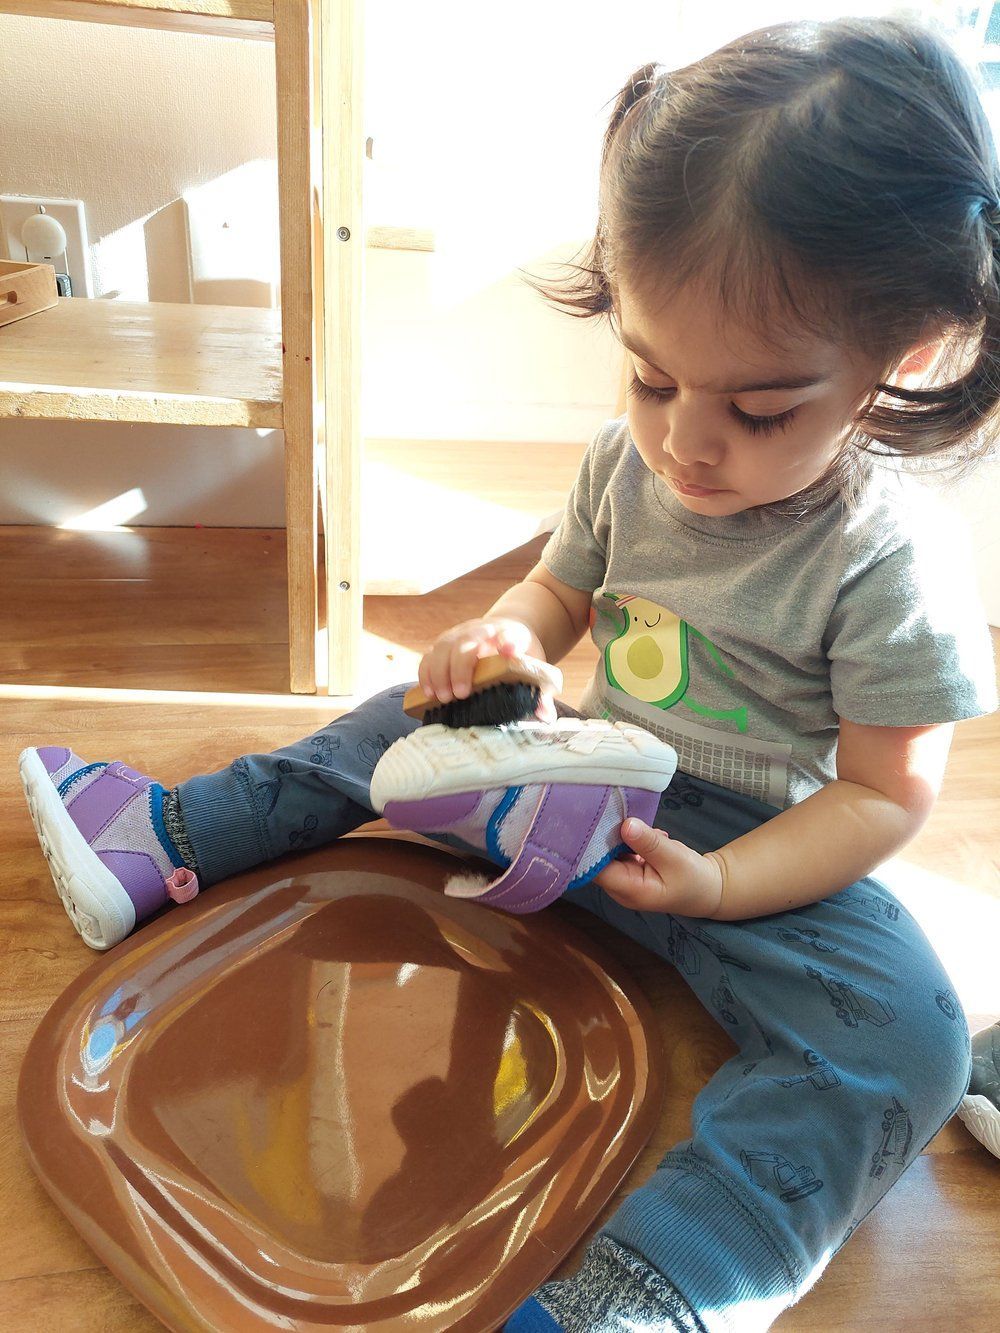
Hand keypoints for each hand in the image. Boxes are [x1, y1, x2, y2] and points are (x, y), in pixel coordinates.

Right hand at [418, 618, 555, 721]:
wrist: (507, 629)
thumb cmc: (521, 652)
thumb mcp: (535, 666)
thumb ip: (541, 691)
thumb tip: (545, 716)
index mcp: (510, 633)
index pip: (509, 634)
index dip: (508, 642)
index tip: (509, 651)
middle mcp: (482, 630)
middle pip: (466, 641)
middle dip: (460, 667)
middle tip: (459, 695)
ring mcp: (460, 634)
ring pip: (443, 647)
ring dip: (438, 672)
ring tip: (440, 698)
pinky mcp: (444, 643)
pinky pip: (430, 654)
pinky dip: (426, 672)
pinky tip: (427, 692)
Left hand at [593, 818, 724, 917]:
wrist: (708, 889)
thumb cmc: (694, 878)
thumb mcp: (675, 858)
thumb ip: (649, 843)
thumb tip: (625, 825)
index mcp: (629, 890)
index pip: (595, 868)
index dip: (590, 845)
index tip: (595, 820)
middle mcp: (620, 888)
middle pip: (598, 859)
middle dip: (606, 836)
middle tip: (619, 812)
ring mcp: (623, 879)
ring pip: (608, 853)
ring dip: (620, 836)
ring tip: (640, 824)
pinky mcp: (629, 870)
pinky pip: (619, 851)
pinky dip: (629, 840)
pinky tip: (647, 835)